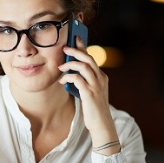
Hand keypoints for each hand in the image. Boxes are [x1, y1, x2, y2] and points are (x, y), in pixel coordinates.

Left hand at [58, 38, 119, 153]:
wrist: (101, 124)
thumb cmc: (94, 109)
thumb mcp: (91, 92)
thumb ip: (84, 82)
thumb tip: (70, 73)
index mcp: (102, 77)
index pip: (92, 58)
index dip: (84, 47)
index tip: (76, 38)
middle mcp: (101, 79)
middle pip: (88, 58)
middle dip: (76, 51)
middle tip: (65, 48)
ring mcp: (96, 86)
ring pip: (83, 66)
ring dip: (70, 64)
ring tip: (60, 66)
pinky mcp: (89, 93)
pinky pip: (77, 79)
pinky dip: (68, 77)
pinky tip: (62, 80)